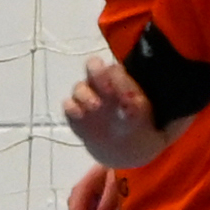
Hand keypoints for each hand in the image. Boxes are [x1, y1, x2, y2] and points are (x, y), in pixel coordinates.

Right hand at [62, 52, 161, 166]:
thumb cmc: (134, 123)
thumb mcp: (141, 116)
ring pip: (79, 87)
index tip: (128, 95)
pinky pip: (68, 106)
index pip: (115, 69)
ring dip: (86, 95)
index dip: (120, 79)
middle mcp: (100, 83)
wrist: (122, 145)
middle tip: (107, 88)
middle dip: (97, 72)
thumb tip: (135, 101)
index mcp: (119, 79)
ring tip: (96, 106)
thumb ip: (138, 107)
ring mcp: (86, 97)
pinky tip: (81, 114)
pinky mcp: (75, 113)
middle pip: (93, 65)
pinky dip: (72, 108)